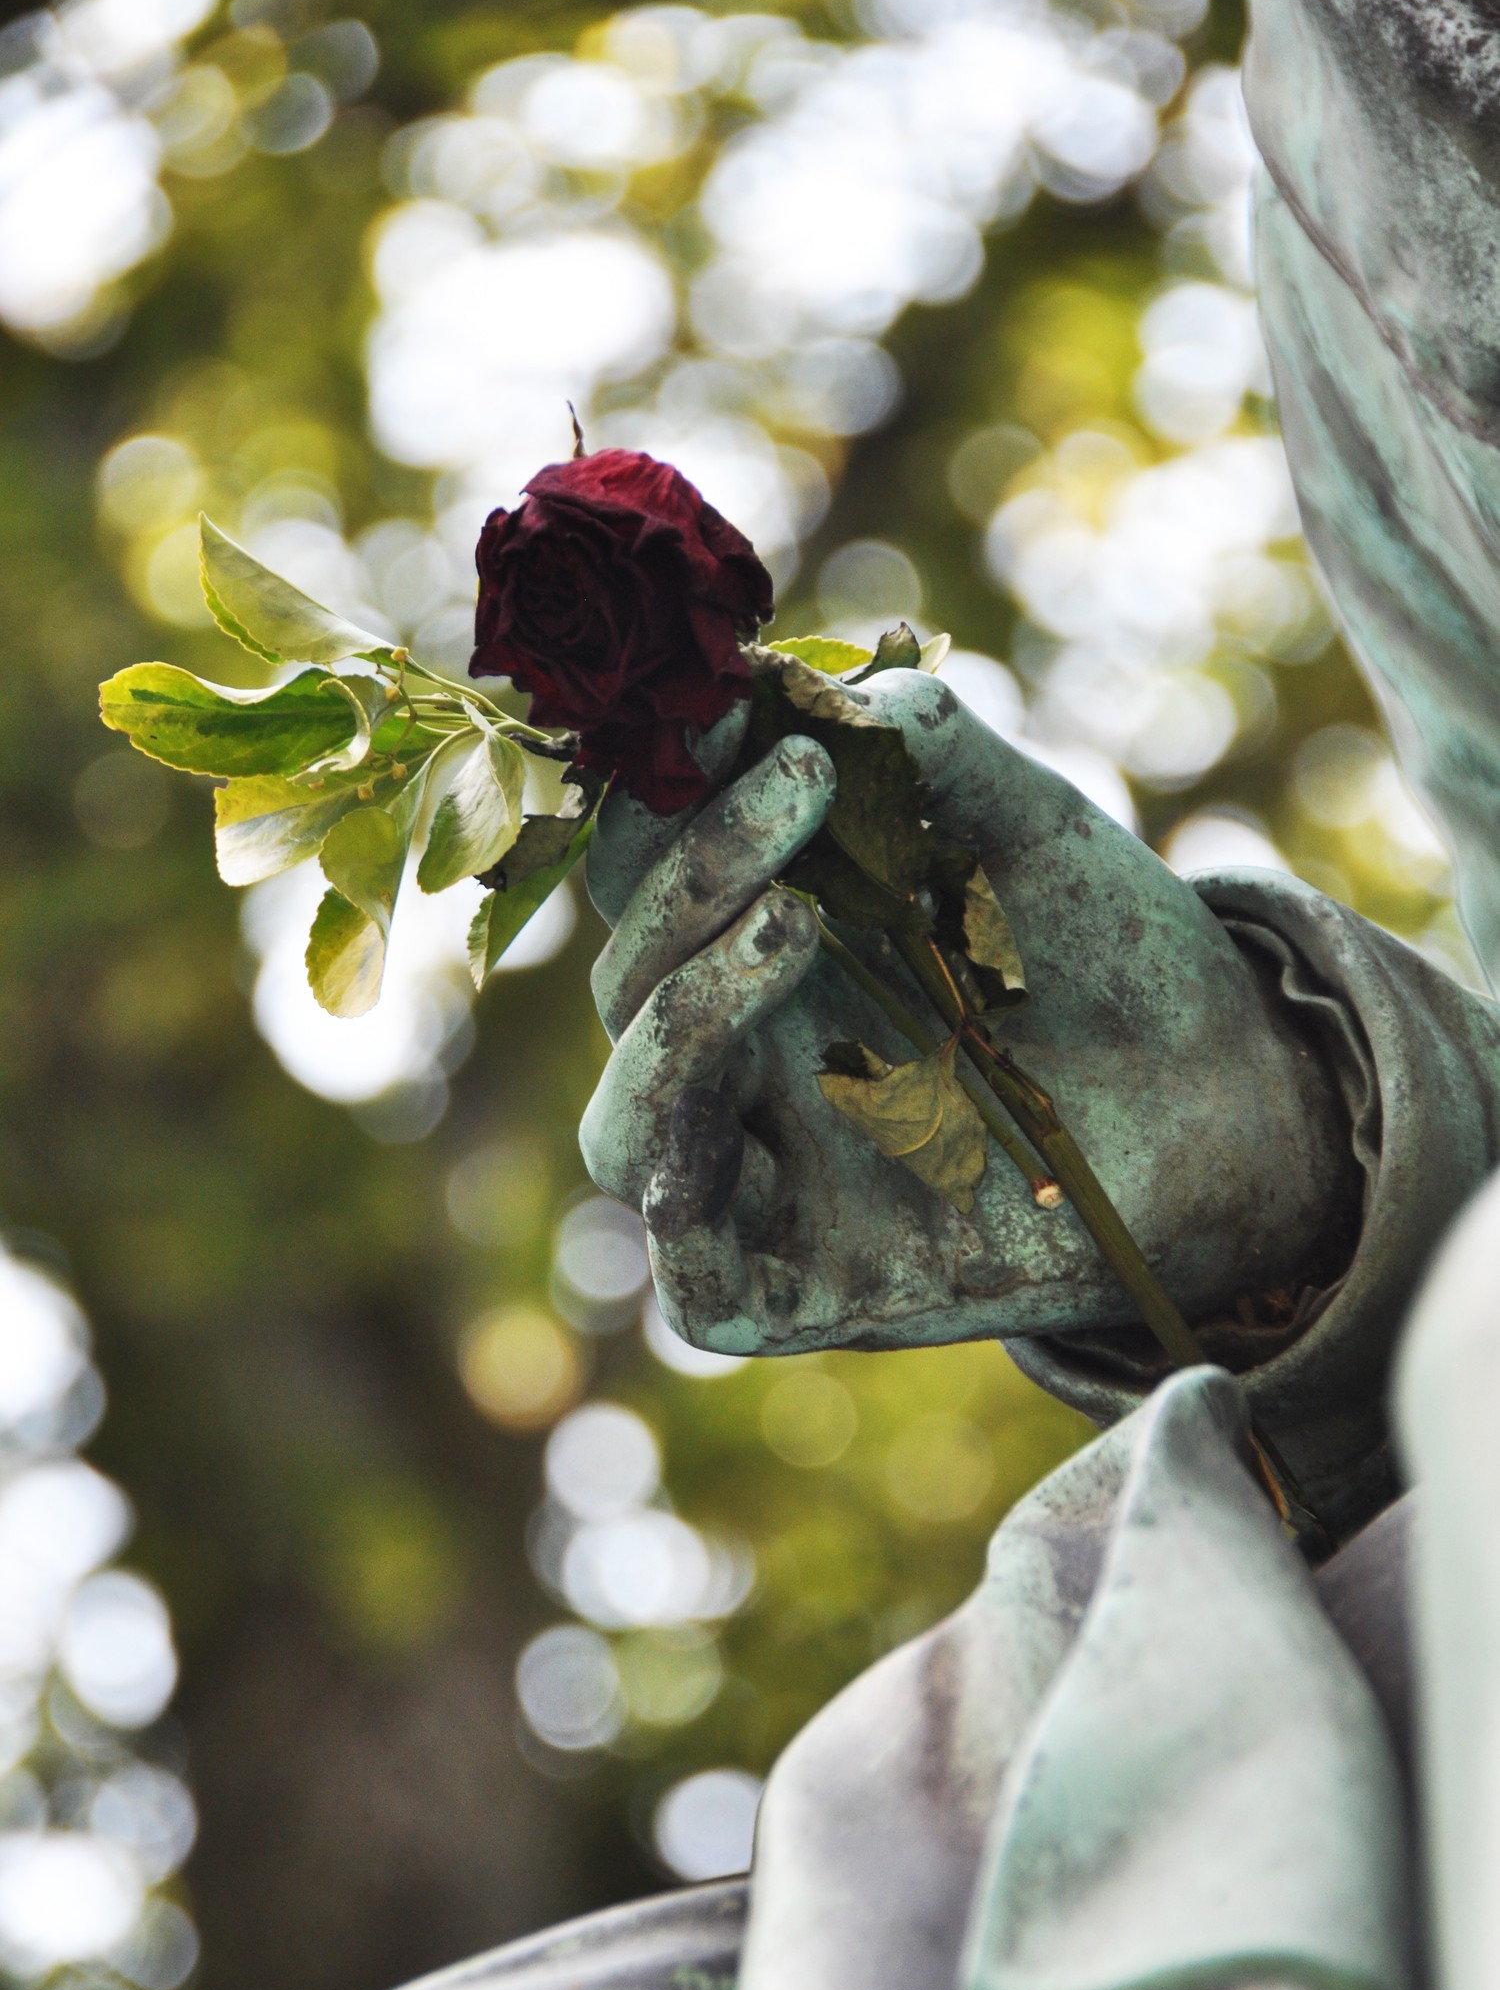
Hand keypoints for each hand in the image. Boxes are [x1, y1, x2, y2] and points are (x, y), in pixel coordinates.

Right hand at [579, 671, 1347, 1357]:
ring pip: (628, 1121)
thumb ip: (942, 762)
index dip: (663, 787)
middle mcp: (740, 1058)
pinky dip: (688, 1197)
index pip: (647, 867)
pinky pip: (694, 1278)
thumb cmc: (1115, 964)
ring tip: (794, 918)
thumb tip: (851, 694)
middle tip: (802, 778)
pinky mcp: (803, 1295)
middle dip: (690, 871)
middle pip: (627, 976)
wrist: (1236, 1109)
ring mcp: (764, 1181)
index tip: (722, 699)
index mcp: (756, 944)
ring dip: (680, 1011)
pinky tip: (739, 1115)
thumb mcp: (1033, 838)